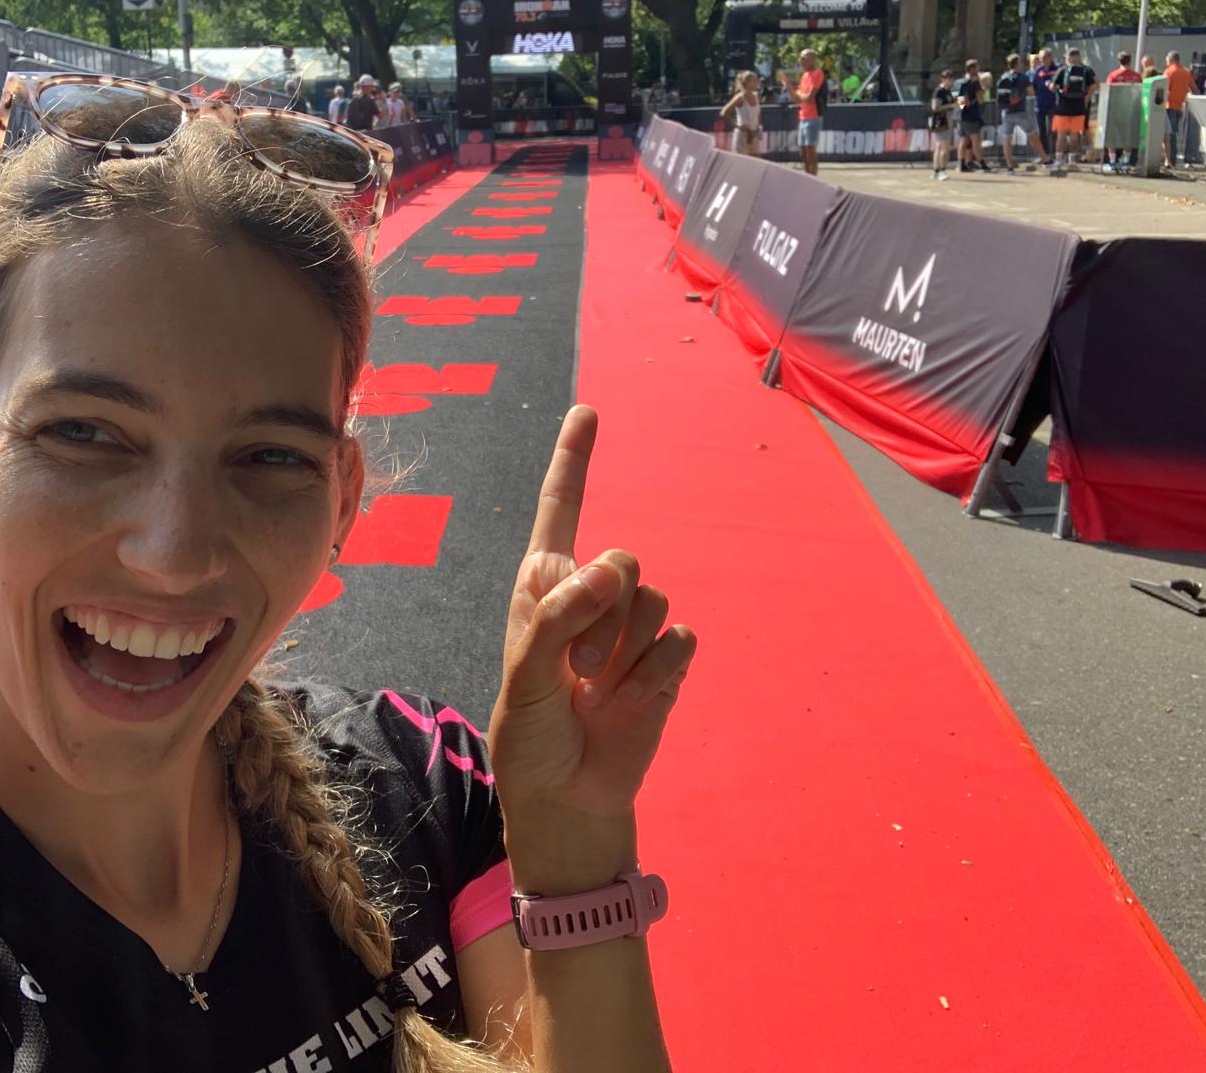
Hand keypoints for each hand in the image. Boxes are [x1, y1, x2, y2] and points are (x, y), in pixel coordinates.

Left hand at [488, 407, 695, 890]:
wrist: (568, 794)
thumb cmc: (530, 734)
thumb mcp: (526, 675)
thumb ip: (559, 616)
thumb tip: (610, 570)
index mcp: (544, 585)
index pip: (563, 511)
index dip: (575, 461)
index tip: (587, 412)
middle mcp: (591, 596)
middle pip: (623, 559)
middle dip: (601, 611)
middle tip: (576, 667)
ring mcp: (631, 630)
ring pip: (652, 600)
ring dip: (624, 651)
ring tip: (597, 690)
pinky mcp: (666, 662)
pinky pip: (679, 640)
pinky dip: (653, 674)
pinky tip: (630, 701)